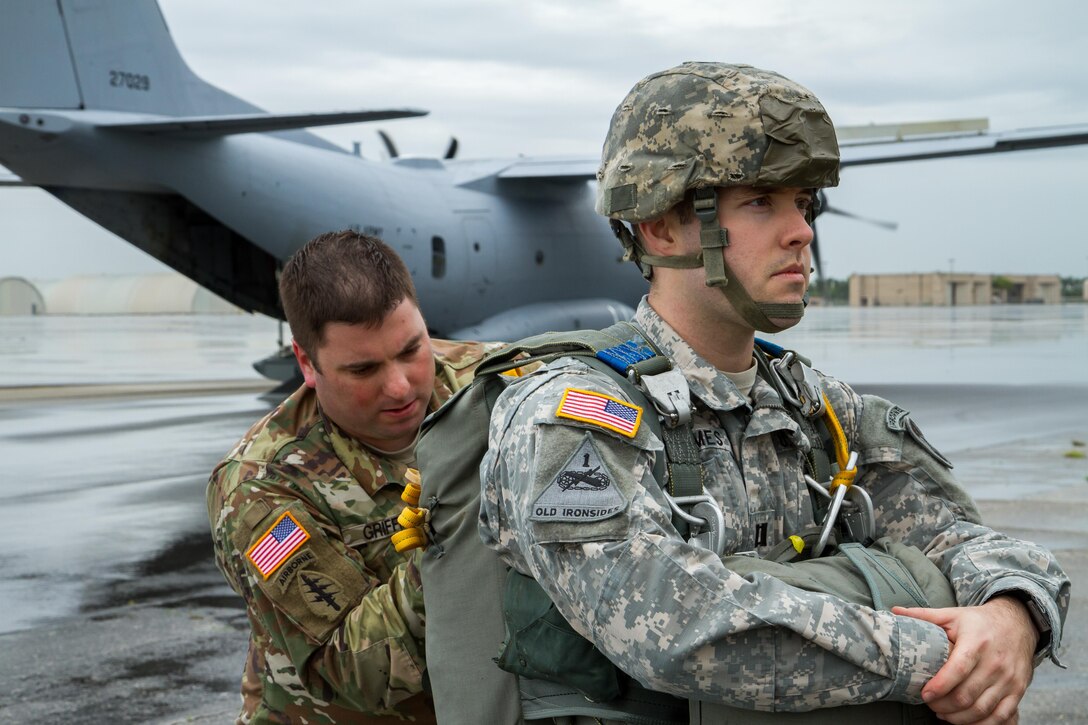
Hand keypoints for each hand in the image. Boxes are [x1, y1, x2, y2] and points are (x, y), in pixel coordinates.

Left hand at [893, 596, 1036, 723]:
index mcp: (976, 642)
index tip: (924, 694)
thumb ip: (924, 615)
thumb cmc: (979, 622)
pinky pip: (1002, 716)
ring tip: (942, 714)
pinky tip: (965, 721)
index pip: (957, 670)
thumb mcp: (952, 615)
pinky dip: (982, 724)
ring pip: (982, 709)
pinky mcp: (1018, 690)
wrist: (1018, 623)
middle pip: (967, 695)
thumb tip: (894, 611)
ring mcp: (1009, 679)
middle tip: (930, 705)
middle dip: (944, 705)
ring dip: (959, 718)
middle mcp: (995, 662)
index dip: (939, 686)